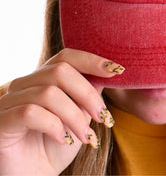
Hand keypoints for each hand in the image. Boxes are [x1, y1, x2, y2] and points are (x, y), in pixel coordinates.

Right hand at [0, 48, 123, 175]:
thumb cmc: (56, 146)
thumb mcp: (80, 117)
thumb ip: (89, 94)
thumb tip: (108, 72)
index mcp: (43, 78)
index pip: (67, 56)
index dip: (91, 60)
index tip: (116, 71)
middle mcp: (25, 83)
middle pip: (60, 71)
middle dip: (87, 94)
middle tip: (103, 117)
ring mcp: (11, 100)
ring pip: (49, 93)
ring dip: (74, 116)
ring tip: (86, 137)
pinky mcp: (3, 119)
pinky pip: (30, 112)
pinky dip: (54, 125)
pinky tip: (63, 139)